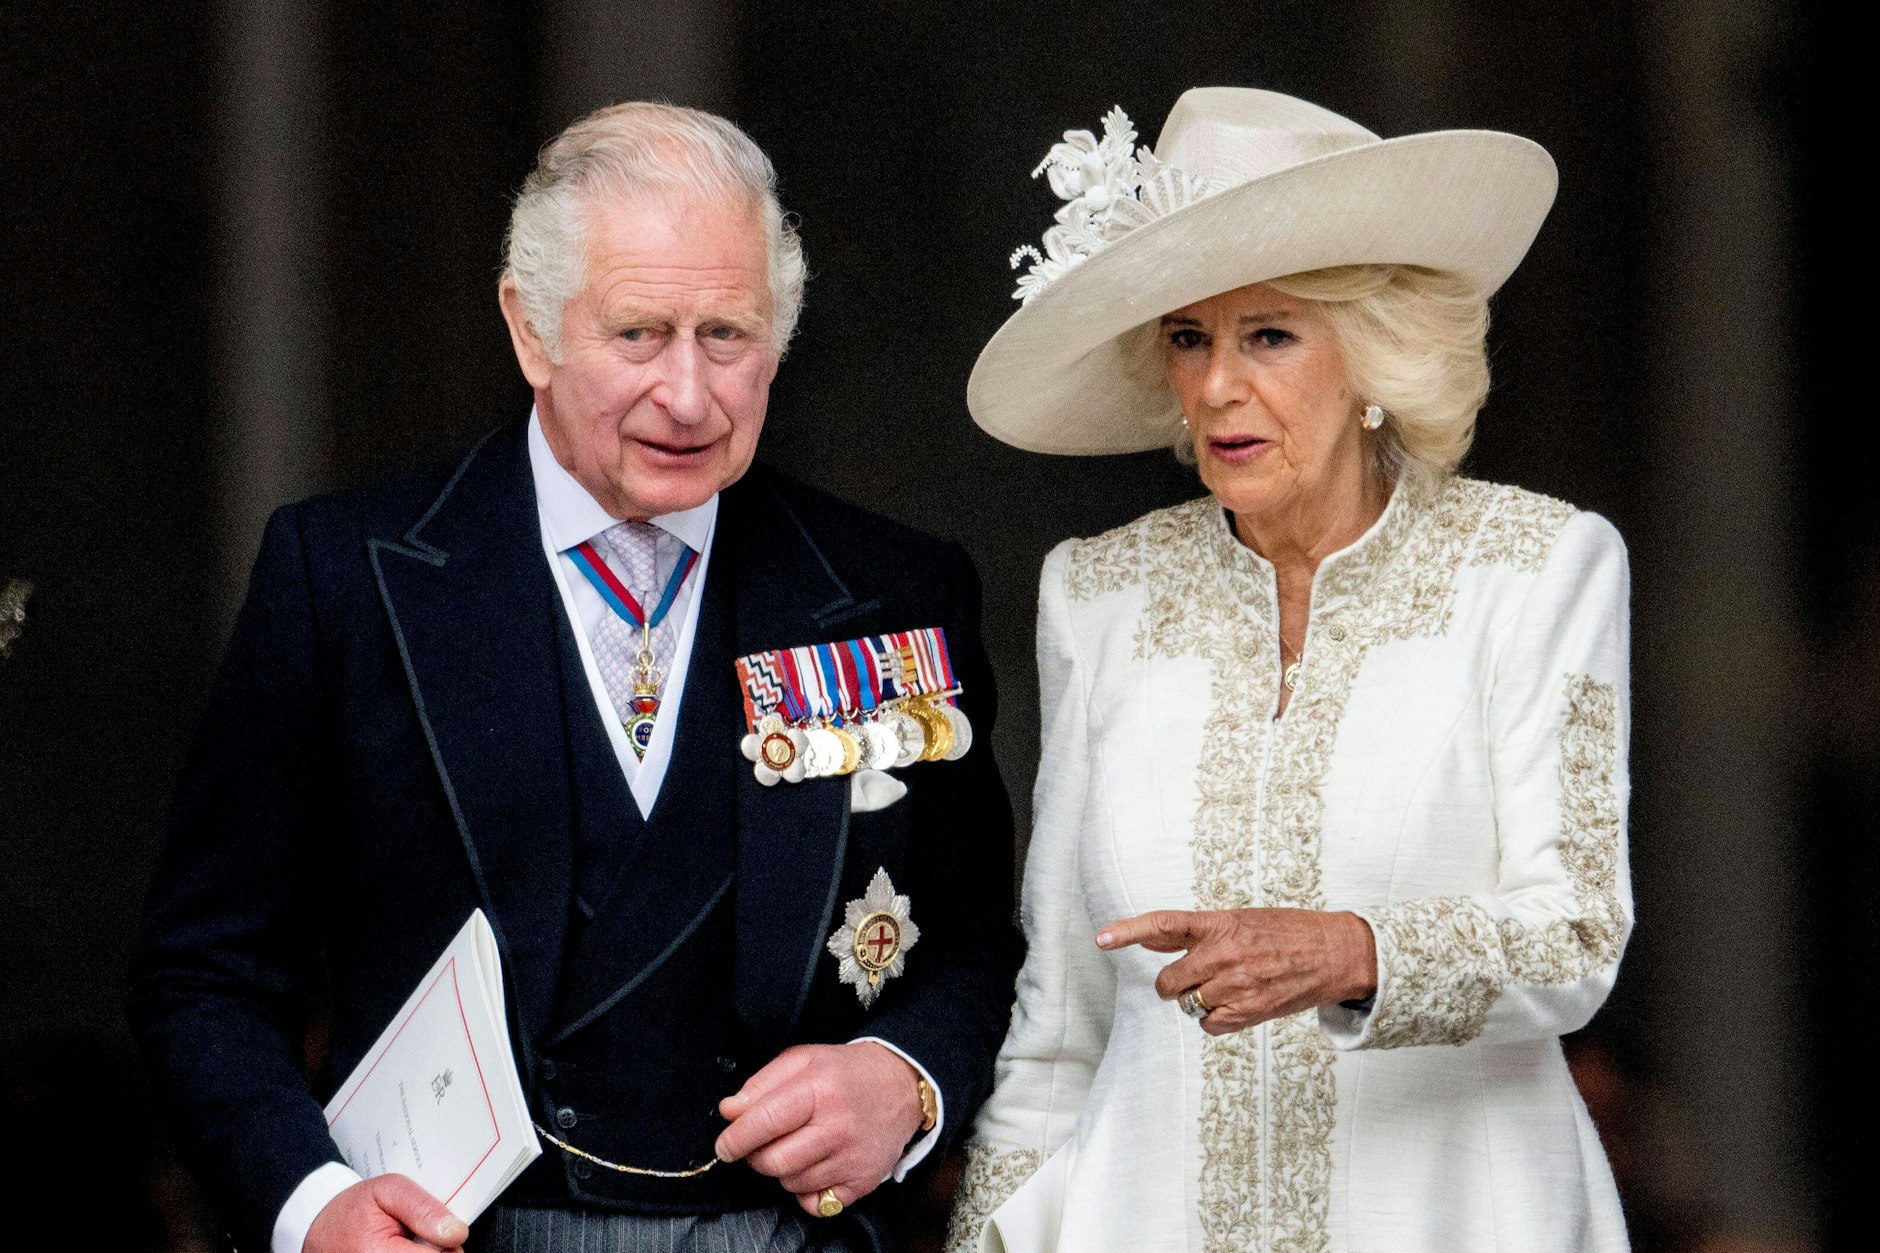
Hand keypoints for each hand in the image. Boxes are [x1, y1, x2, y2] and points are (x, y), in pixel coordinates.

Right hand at [303, 1174, 466, 1251]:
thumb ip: (425, 1209)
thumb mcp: (389, 1190)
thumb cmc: (351, 1209)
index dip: (448, 1242)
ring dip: (427, 1252)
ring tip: (409, 1240)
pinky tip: (404, 1248)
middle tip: (421, 1232)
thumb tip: (456, 1232)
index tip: (445, 1229)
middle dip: (438, 1249)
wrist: (318, 1229)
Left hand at [714, 1042, 925, 1215]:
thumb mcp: (804, 1059)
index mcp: (820, 1088)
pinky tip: (814, 1168)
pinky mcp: (862, 1181)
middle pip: (774, 1161)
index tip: (724, 1145)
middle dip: (756, 1156)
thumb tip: (729, 1112)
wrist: (903, 1085)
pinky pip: (816, 1204)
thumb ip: (761, 1083)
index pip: (764, 1121)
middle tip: (762, 1143)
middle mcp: (837, 1126)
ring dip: (783, 1170)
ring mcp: (851, 1158)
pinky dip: (806, 1192)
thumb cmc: (847, 1072)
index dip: (735, 1138)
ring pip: (791, 1183)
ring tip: (797, 1146)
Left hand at [1097, 908, 1376, 1035]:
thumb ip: (1193, 933)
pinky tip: (1237, 1003)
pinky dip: (1216, 1019)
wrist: (1335, 953)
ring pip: (1188, 1005)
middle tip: (1196, 978)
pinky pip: (1209, 1025)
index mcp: (1219, 924)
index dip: (1128, 932)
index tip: (1101, 939)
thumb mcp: (1239, 921)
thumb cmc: (1287, 933)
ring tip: (1228, 987)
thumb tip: (1152, 940)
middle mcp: (1222, 954)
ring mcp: (1235, 986)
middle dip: (1175, 984)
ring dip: (1199, 1000)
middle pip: (1169, 982)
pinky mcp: (1249, 1012)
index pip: (1163, 925)